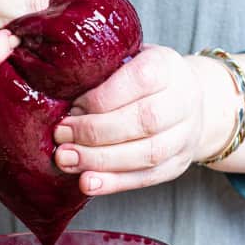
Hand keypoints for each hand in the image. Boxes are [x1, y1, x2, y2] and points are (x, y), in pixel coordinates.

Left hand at [53, 46, 212, 195]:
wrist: (187, 102)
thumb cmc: (142, 81)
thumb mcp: (126, 61)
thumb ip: (101, 74)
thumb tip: (57, 98)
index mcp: (167, 67)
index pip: (140, 80)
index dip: (102, 98)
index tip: (72, 108)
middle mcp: (183, 101)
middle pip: (144, 121)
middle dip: (95, 132)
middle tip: (61, 137)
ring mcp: (184, 136)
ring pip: (147, 154)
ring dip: (101, 161)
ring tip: (68, 161)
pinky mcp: (177, 165)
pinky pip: (146, 178)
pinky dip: (114, 183)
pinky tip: (87, 183)